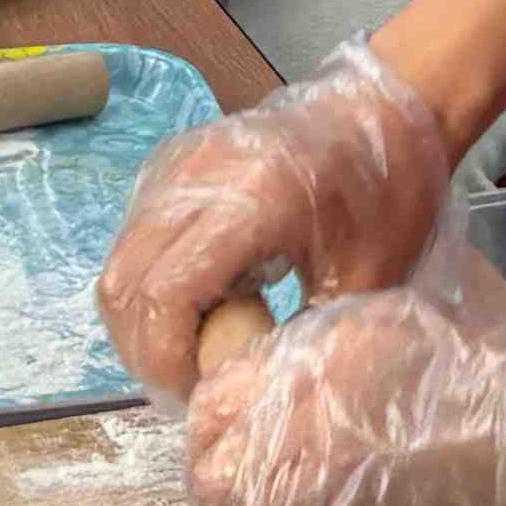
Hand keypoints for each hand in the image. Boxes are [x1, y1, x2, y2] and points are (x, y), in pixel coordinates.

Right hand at [92, 38, 456, 402]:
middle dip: (146, 350)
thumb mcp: (366, 277)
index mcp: (251, 199)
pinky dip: (147, 286)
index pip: (164, 295)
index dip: (167, 360)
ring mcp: (174, 164)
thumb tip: (251, 398)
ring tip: (190, 354)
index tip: (202, 394)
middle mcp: (196, 175)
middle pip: (123, 284)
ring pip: (118, 264)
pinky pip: (131, 240)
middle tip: (191, 386)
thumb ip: (306, 338)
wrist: (383, 108)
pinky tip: (193, 309)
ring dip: (141, 321)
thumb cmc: (388, 193)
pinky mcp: (168, 164)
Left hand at [182, 271, 505, 505]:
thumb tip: (360, 435)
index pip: (233, 380)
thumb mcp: (430, 363)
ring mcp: (294, 424)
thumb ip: (378, 383)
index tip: (253, 477)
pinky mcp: (306, 485)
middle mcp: (294, 369)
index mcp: (326, 335)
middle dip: (220, 487)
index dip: (231, 436)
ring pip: (215, 487)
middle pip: (209, 428)